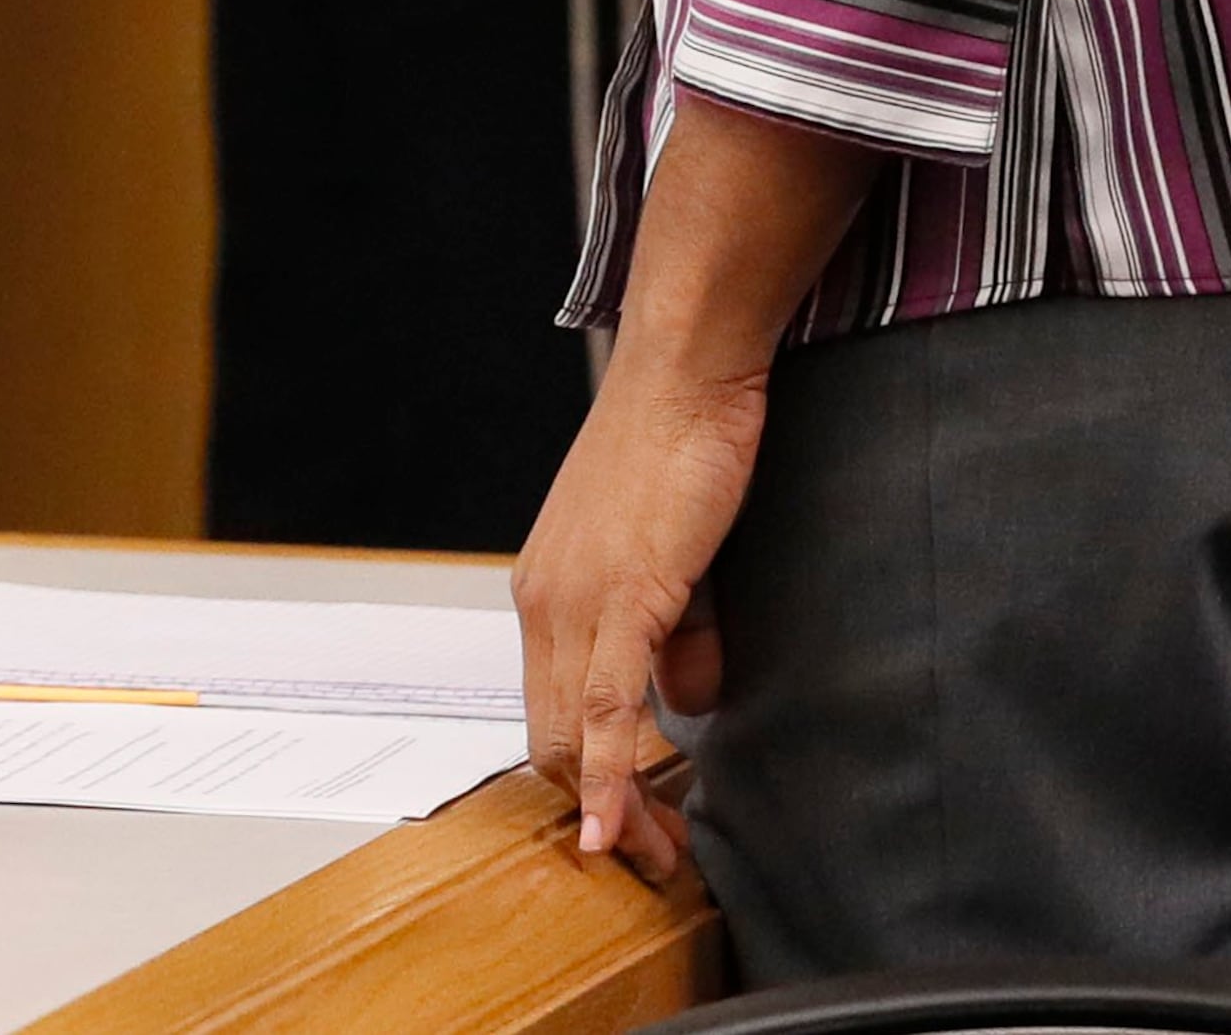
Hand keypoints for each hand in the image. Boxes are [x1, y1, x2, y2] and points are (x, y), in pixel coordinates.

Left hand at [514, 334, 767, 879]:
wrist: (684, 372)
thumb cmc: (679, 446)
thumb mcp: (669, 558)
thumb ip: (676, 635)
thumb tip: (687, 703)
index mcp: (546, 590)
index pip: (550, 711)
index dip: (584, 779)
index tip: (625, 826)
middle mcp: (543, 599)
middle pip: (551, 737)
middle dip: (596, 810)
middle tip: (650, 858)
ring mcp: (573, 598)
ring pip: (572, 734)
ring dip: (609, 808)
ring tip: (653, 856)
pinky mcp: (620, 595)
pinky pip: (605, 708)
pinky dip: (607, 778)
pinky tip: (615, 826)